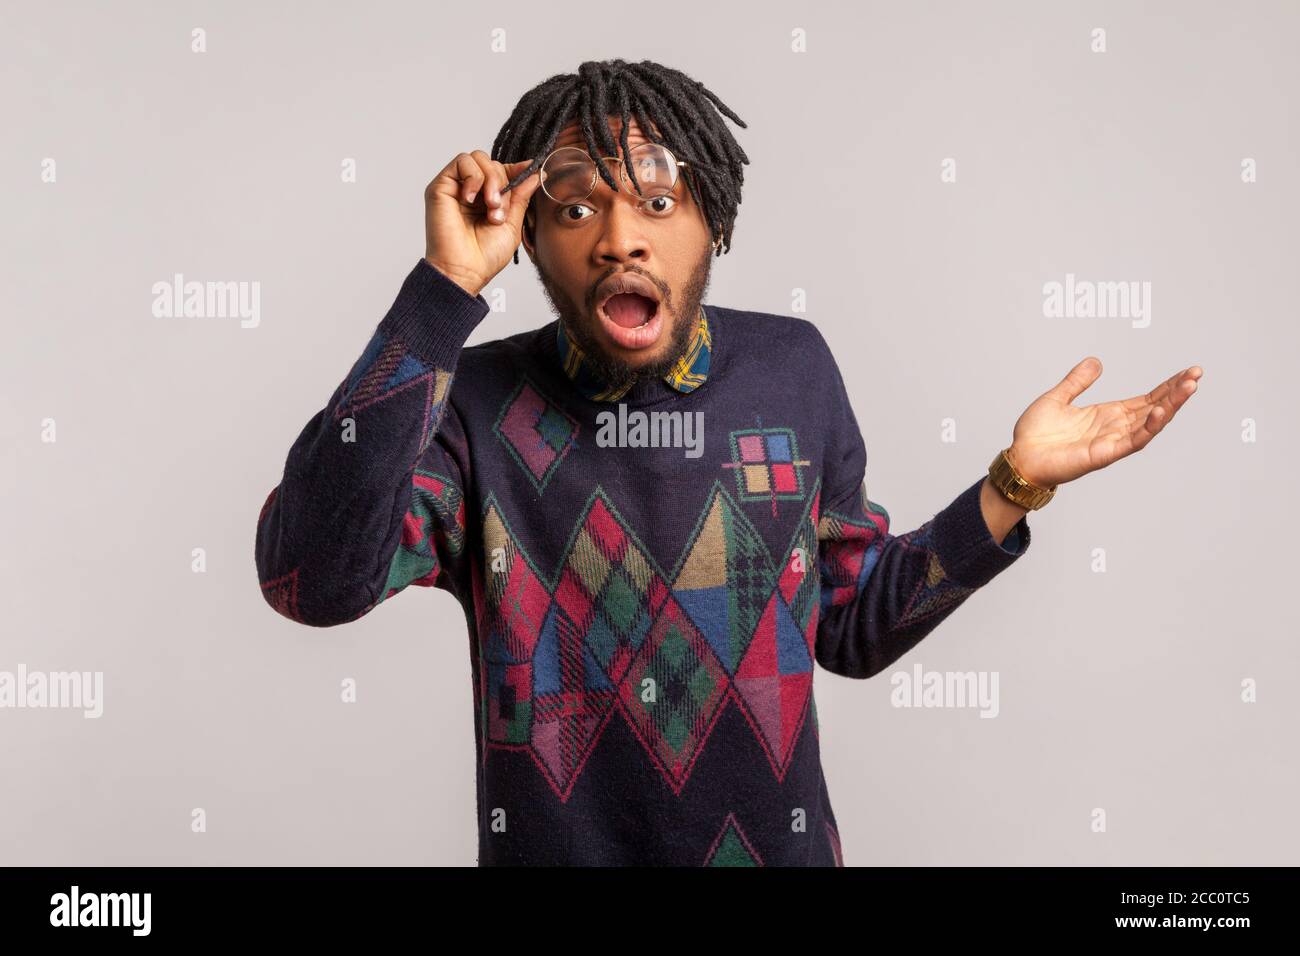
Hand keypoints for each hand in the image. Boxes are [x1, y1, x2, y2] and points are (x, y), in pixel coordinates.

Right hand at [423, 151, 542, 297]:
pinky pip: (461, 162)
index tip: (532, 171)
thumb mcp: (512, 223)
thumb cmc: (485, 256)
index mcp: (487, 199)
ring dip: (490, 180)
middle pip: (491, 162)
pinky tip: (472, 199)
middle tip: (499, 210)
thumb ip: (521, 196)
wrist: (465, 271)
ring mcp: (455, 188)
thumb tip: (535, 172)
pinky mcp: (440, 187)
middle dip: (502, 183)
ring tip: (490, 207)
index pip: (501, 171)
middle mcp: (470, 191)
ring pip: (477, 158)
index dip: (516, 170)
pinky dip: (473, 177)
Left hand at [1007, 357, 1202, 487]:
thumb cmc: (1035, 434)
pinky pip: (1131, 442)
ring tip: (1188, 388)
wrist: (1019, 457)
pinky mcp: (1102, 455)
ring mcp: (1111, 442)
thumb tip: (1096, 361)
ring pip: (1149, 424)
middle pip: (1154, 408)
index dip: (1168, 386)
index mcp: (1108, 414)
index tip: (1189, 372)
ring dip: (1170, 407)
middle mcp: (1114, 428)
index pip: (1146, 398)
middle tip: (1197, 375)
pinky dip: (1147, 428)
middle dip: (1177, 393)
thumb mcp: (1058, 398)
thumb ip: (1077, 381)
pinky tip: (1159, 412)